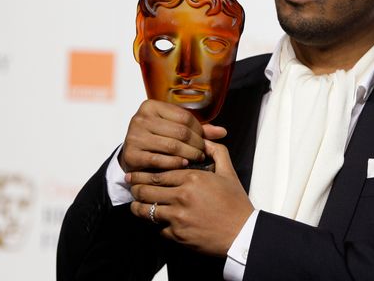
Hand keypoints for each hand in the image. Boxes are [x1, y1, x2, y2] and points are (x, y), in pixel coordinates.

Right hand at [120, 99, 226, 172]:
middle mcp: (140, 118)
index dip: (199, 130)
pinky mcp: (131, 154)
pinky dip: (175, 163)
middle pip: (180, 131)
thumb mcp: (173, 129)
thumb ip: (197, 129)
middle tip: (202, 153)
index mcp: (150, 106)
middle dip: (196, 144)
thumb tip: (223, 132)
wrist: (132, 157)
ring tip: (196, 159)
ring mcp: (134, 136)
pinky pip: (160, 160)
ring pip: (172, 146)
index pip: (184, 116)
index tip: (204, 140)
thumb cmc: (156, 140)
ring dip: (189, 155)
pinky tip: (183, 165)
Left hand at [128, 140, 253, 255]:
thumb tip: (206, 139)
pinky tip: (155, 220)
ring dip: (138, 205)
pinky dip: (156, 224)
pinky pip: (158, 228)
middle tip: (130, 184)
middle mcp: (182, 196)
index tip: (137, 172)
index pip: (159, 172)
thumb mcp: (228, 172)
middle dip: (135, 186)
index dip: (144, 172)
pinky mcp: (178, 234)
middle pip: (147, 189)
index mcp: (193, 178)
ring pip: (146, 209)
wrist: (243, 233)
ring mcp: (179, 216)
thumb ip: (216, 151)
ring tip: (135, 203)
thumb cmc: (236, 203)